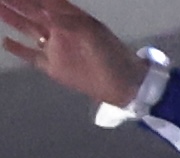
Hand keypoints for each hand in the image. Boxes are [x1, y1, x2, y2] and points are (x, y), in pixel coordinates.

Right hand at [0, 0, 142, 104]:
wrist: (124, 84)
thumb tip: (46, 12)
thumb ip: (67, 21)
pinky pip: (31, 56)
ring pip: (27, 29)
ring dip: (11, 19)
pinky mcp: (53, 67)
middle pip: (31, 11)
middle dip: (15, 2)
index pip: (44, 1)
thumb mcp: (92, 33)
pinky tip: (5, 41)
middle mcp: (59, 29)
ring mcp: (55, 48)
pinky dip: (18, 49)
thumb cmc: (111, 54)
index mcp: (70, 17)